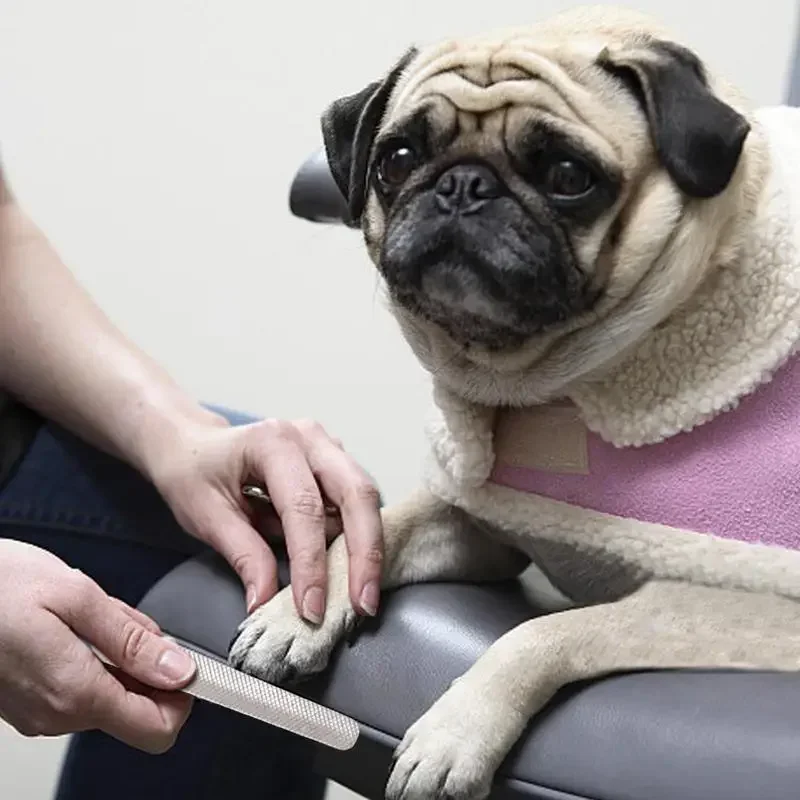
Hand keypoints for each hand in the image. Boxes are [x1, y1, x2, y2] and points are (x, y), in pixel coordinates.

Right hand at [0, 540, 195, 751]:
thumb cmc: (0, 585)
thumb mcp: (78, 597)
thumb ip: (133, 640)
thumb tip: (179, 670)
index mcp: (76, 691)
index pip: (157, 729)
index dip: (184, 697)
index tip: (189, 663)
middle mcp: (58, 714)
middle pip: (137, 710)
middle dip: (148, 665)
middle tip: (126, 621)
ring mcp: (40, 713)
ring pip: (111, 696)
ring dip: (120, 658)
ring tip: (92, 617)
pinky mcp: (29, 702)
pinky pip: (81, 689)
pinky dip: (94, 660)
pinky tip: (74, 627)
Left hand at [149, 415, 382, 623]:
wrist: (192, 446)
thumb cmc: (194, 472)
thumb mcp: (205, 514)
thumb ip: (242, 554)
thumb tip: (267, 599)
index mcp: (273, 442)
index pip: (305, 507)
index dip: (312, 562)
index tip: (312, 608)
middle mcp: (309, 438)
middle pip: (356, 492)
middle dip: (365, 552)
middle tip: (362, 604)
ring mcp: (327, 447)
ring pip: (365, 496)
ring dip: (367, 547)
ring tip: (359, 595)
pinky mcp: (334, 463)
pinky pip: (356, 501)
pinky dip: (359, 537)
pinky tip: (350, 570)